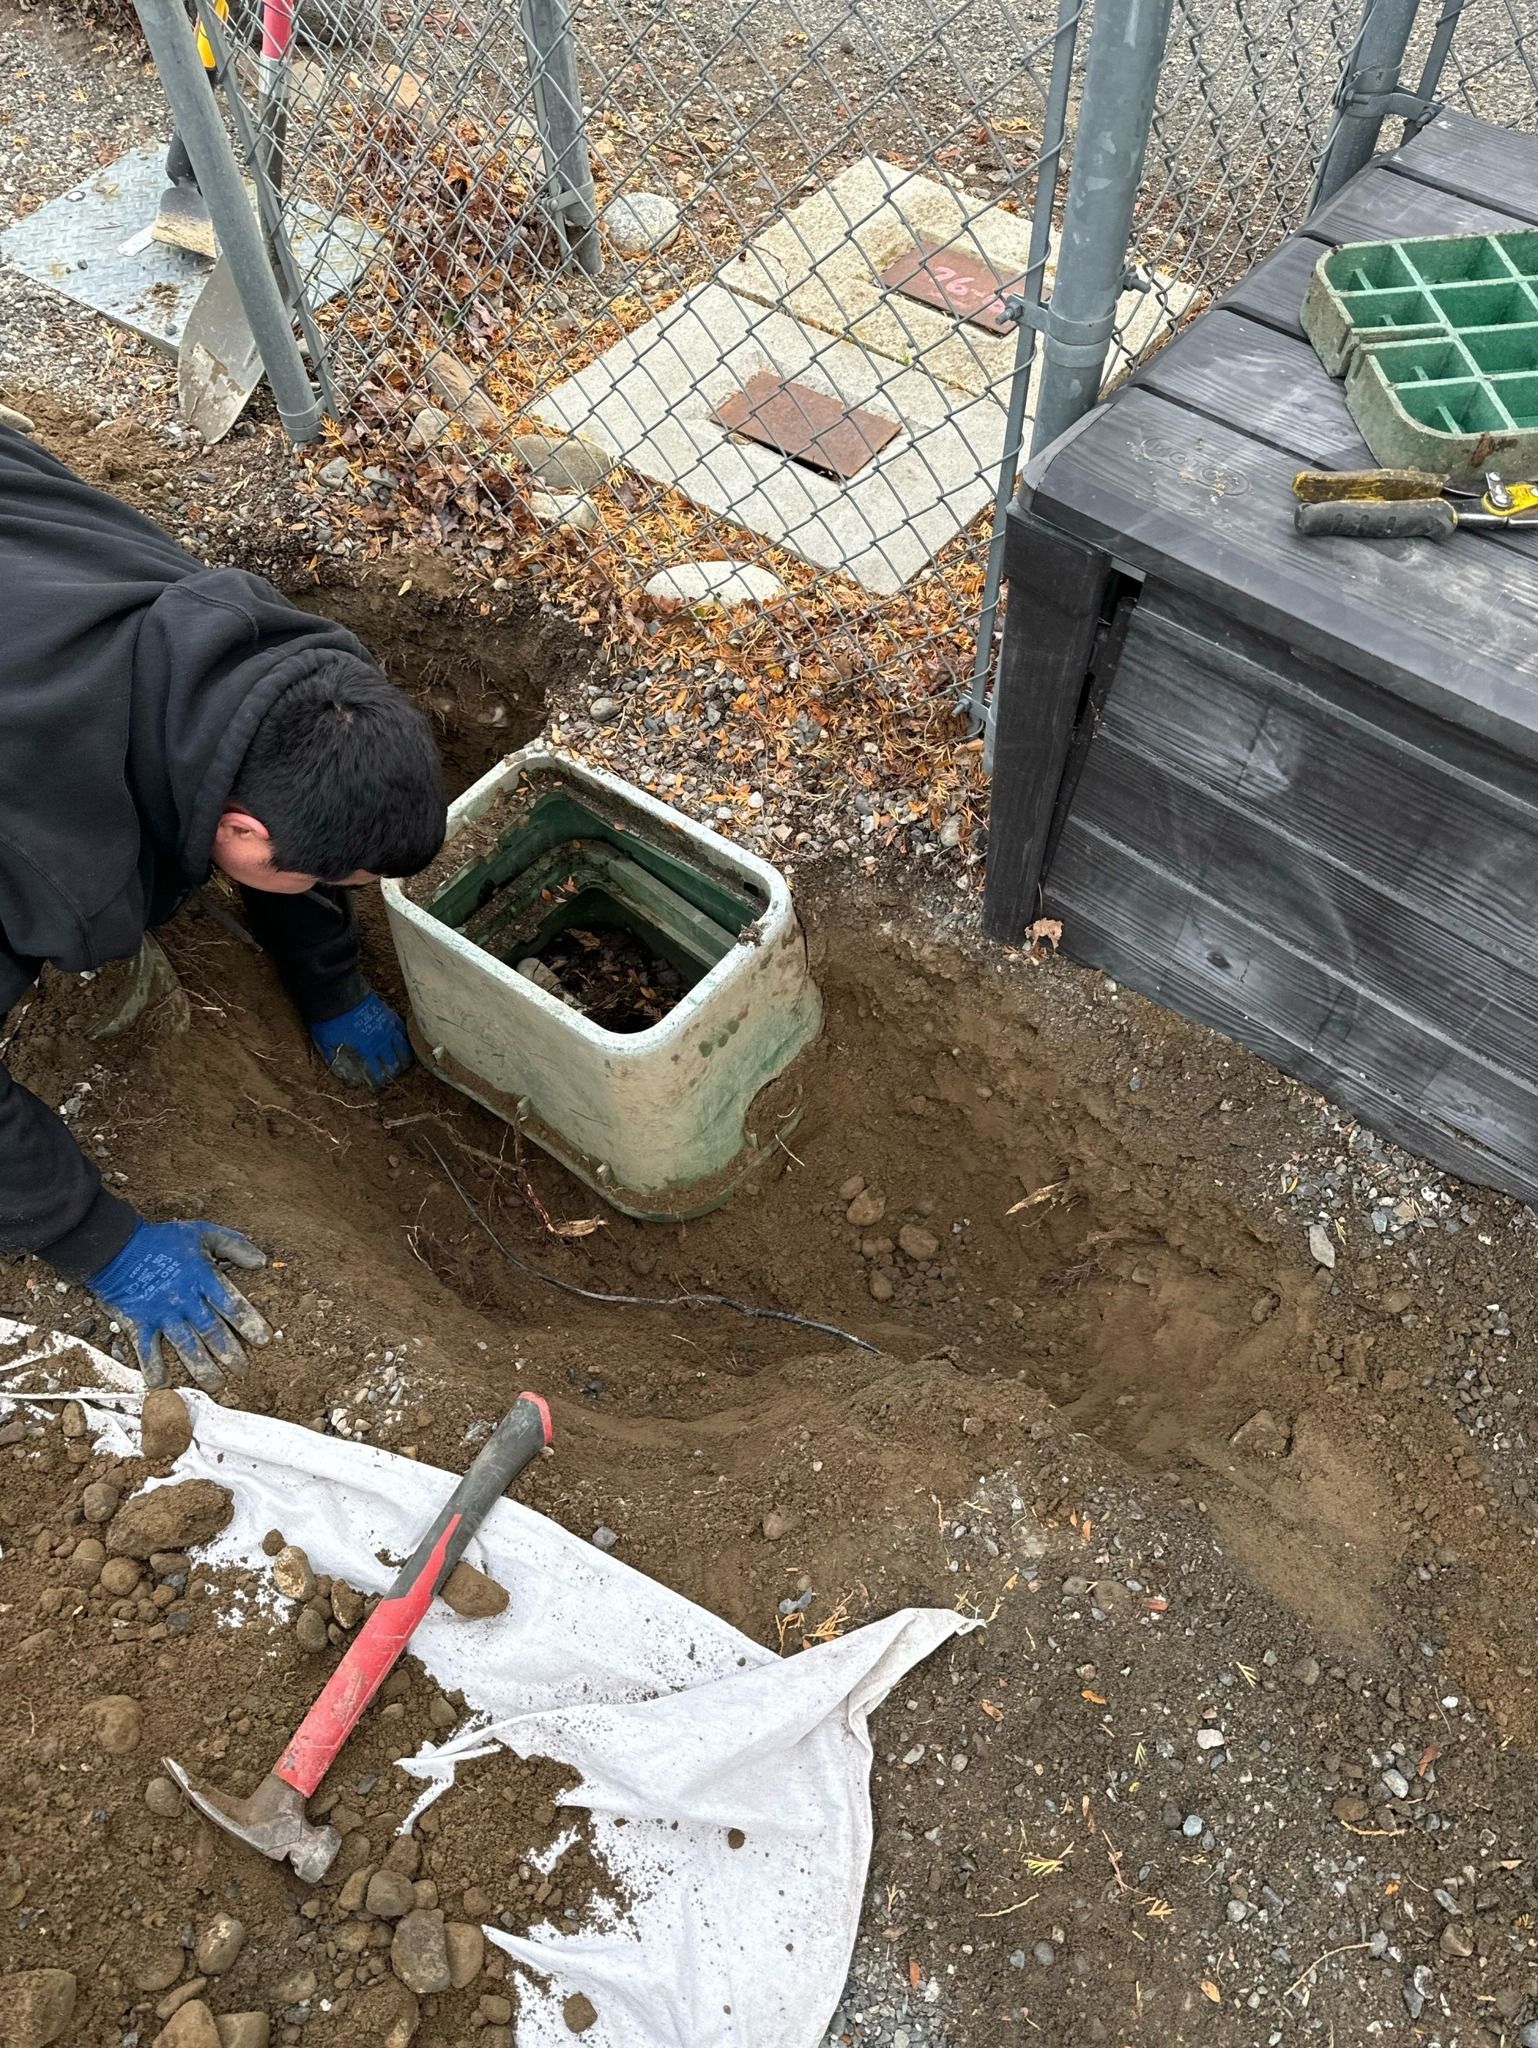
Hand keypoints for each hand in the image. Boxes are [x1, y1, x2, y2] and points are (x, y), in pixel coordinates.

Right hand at [89, 1220, 270, 1394]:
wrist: (116, 1245)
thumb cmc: (161, 1239)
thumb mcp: (202, 1232)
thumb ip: (234, 1245)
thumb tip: (262, 1262)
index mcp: (203, 1277)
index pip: (232, 1304)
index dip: (249, 1324)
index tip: (264, 1341)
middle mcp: (185, 1299)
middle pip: (212, 1331)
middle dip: (230, 1354)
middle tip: (243, 1370)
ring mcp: (161, 1313)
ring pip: (186, 1346)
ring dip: (202, 1368)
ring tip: (216, 1385)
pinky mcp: (138, 1322)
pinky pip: (147, 1350)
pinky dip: (153, 1368)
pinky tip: (163, 1385)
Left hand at [310, 992, 411, 1088]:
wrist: (337, 993)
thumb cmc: (330, 1019)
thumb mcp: (325, 1043)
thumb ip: (334, 1059)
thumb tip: (343, 1074)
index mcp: (366, 1049)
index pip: (375, 1070)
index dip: (377, 1079)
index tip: (378, 1085)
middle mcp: (380, 1040)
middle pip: (392, 1060)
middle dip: (393, 1070)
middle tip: (394, 1076)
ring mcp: (387, 1026)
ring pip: (402, 1046)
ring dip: (405, 1057)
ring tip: (406, 1064)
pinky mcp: (389, 1014)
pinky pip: (402, 1028)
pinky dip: (404, 1037)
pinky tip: (405, 1041)